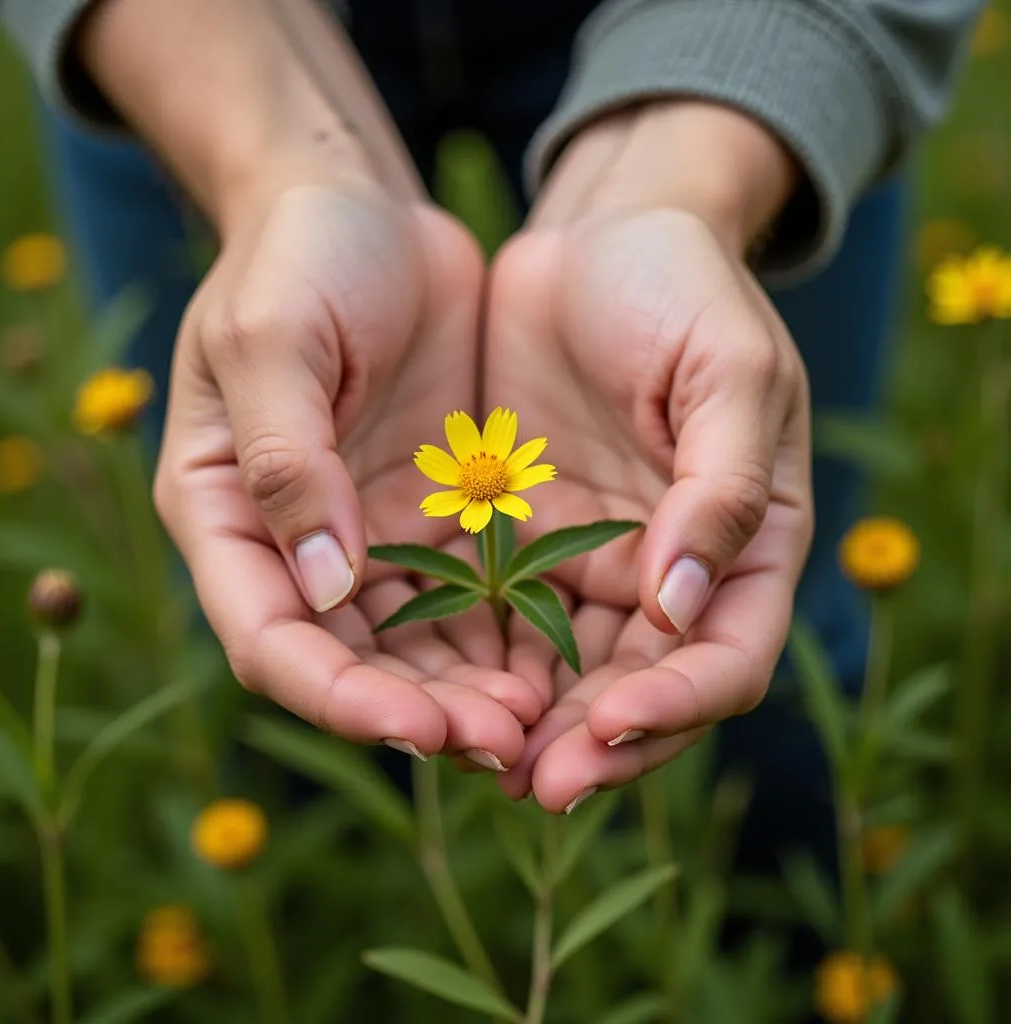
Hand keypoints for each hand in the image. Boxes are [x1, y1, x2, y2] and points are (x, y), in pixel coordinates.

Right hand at [154, 173, 540, 769]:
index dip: (339, 697)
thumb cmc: (297, 256)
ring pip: (415, 647)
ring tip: (539, 720)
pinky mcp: (430, 515)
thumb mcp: (275, 339)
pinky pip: (468, 595)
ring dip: (471, 690)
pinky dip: (504, 636)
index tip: (418, 729)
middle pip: (349, 664)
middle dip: (421, 711)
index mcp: (226, 514)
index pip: (270, 640)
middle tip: (505, 739)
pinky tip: (557, 660)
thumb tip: (325, 588)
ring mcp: (366, 536)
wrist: (361, 210)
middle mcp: (292, 545)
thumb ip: (288, 462)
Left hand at [485, 104, 812, 809]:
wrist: (601, 234)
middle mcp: (669, 573)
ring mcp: (592, 563)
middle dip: (591, 744)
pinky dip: (475, 663)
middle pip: (640, 690)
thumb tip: (683, 607)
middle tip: (532, 782)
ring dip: (525, 724)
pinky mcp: (522, 541)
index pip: (726, 657)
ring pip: (564, 674)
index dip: (677, 705)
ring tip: (472, 755)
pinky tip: (432, 689)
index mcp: (745, 544)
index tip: (609, 723)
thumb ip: (722, 486)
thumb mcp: (727, 369)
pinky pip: (499, 622)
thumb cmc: (685, 286)